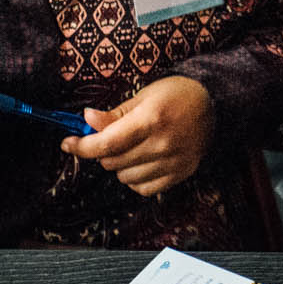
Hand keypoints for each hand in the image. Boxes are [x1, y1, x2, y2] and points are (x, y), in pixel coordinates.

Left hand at [64, 76, 213, 197]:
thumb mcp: (143, 96)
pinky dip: (135, 179)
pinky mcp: (180, 173)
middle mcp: (162, 144)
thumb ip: (114, 114)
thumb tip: (86, 120)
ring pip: (125, 177)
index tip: (68, 143)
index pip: (106, 144)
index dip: (81, 146)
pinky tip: (141, 162)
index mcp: (150, 120)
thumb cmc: (175, 95)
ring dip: (120, 165)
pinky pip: (144, 188)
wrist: (213, 104)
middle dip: (103, 151)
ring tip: (131, 148)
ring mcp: (173, 161)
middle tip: (109, 138)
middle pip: (112, 161)